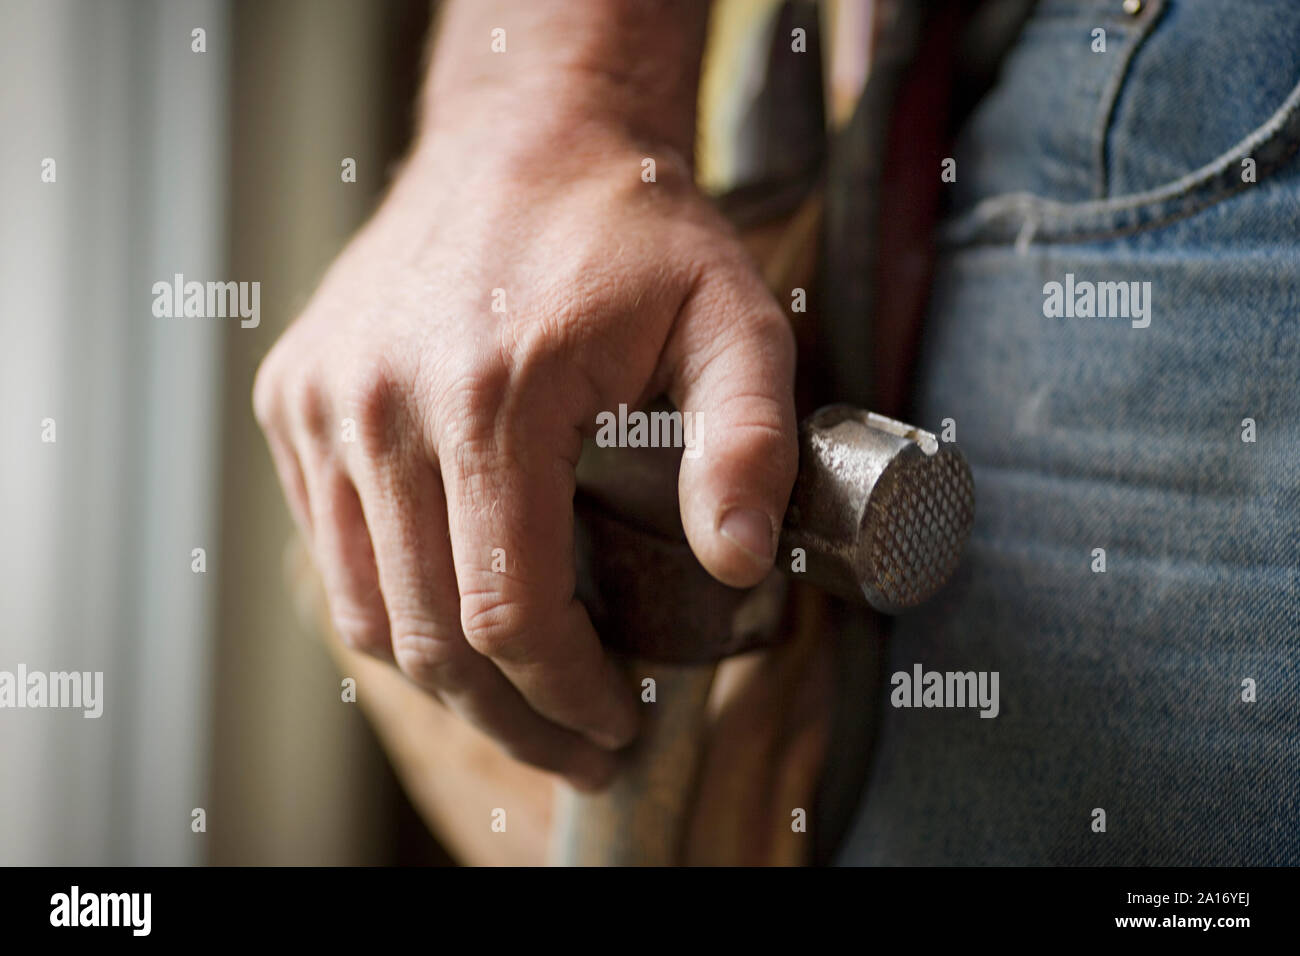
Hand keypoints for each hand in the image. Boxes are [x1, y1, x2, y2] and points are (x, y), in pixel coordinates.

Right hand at [253, 92, 797, 789]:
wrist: (523, 138)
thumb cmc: (635, 233)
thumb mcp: (735, 320)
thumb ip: (749, 443)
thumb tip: (736, 567)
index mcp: (490, 395)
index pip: (509, 612)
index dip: (566, 695)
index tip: (619, 722)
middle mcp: (381, 406)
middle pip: (429, 634)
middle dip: (512, 718)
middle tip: (580, 747)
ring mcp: (323, 403)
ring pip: (366, 610)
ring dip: (447, 683)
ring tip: (523, 707)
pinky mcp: (295, 398)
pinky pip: (330, 550)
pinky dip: (394, 610)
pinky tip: (459, 624)